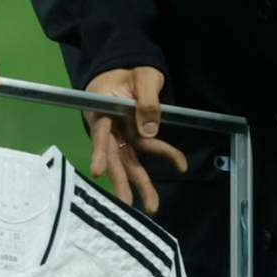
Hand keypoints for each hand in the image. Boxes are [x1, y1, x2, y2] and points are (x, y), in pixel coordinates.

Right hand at [82, 67, 187, 213]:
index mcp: (103, 109)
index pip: (99, 132)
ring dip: (141, 182)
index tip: (96, 171)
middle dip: (120, 181)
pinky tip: (180, 163)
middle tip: (127, 204)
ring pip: (129, 161)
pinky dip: (164, 154)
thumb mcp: (143, 77)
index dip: (98, 152)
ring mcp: (120, 134)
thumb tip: (148, 132)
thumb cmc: (130, 71)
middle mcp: (109, 127)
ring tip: (151, 207)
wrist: (126, 69)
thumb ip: (146, 101)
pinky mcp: (133, 136)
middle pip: (113, 156)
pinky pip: (148, 148)